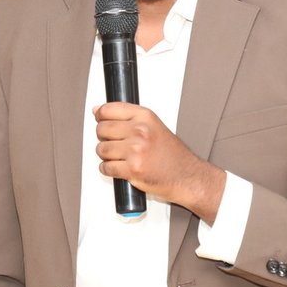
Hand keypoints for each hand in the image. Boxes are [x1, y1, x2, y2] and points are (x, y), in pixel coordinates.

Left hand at [94, 102, 225, 222]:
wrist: (187, 176)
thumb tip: (99, 111)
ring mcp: (135, 150)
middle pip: (102, 129)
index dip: (100, 116)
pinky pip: (106, 167)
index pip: (109, 110)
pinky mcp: (132, 169)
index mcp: (145, 117)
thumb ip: (128, 118)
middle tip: (114, 142)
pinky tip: (119, 167)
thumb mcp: (155, 126)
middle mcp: (140, 131)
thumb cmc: (173, 154)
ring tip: (119, 156)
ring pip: (102, 149)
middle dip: (104, 137)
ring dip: (106, 155)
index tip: (99, 118)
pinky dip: (108, 169)